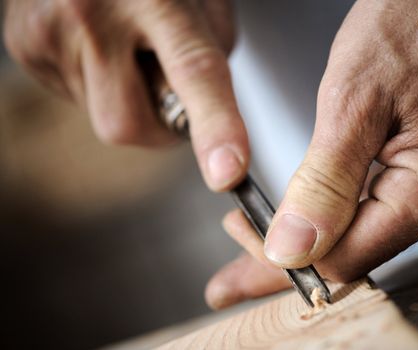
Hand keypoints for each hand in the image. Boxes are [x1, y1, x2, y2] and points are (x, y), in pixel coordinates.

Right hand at [3, 0, 248, 190]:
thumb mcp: (203, 2)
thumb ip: (210, 58)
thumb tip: (209, 123)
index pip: (192, 70)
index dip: (214, 126)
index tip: (227, 171)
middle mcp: (91, 12)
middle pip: (128, 124)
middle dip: (158, 124)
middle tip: (167, 86)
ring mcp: (49, 32)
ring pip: (103, 119)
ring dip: (128, 101)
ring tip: (126, 47)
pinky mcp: (25, 47)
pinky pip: (77, 101)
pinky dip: (100, 88)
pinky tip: (99, 48)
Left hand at [206, 0, 417, 308]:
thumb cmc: (417, 24)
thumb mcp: (353, 101)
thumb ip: (324, 184)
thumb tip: (294, 248)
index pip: (343, 259)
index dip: (285, 257)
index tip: (243, 236)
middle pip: (353, 255)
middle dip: (291, 256)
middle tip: (237, 268)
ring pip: (364, 234)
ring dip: (314, 237)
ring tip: (262, 239)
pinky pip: (381, 210)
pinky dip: (339, 215)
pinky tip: (312, 217)